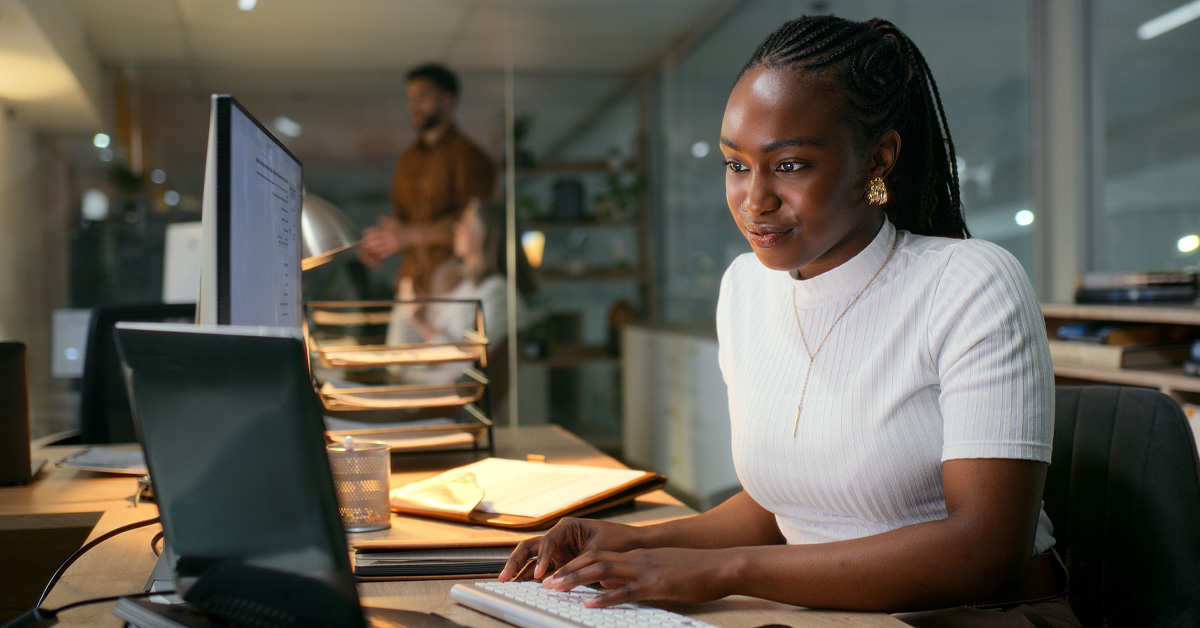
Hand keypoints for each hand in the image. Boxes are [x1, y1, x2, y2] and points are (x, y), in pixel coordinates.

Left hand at [357, 217, 406, 265]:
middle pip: (369, 241)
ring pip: (373, 249)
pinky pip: (381, 255)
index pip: (368, 232)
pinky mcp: (394, 249)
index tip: (365, 242)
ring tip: (370, 258)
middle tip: (365, 252)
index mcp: (384, 229)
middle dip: (365, 247)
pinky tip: (378, 262)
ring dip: (370, 255)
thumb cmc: (405, 230)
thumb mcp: (395, 223)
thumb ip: (386, 221)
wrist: (415, 236)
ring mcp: (390, 242)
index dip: (365, 237)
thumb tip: (380, 218)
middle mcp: (386, 234)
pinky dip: (377, 259)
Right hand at [498, 518, 642, 582]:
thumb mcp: (597, 551)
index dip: (541, 558)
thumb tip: (560, 579)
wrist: (632, 543)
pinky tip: (522, 585)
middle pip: (530, 547)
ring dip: (520, 570)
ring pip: (532, 558)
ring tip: (507, 582)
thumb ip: (577, 564)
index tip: (539, 574)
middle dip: (515, 561)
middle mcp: (558, 536)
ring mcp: (557, 549)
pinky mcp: (560, 561)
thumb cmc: (617, 541)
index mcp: (566, 526)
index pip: (547, 541)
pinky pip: (542, 569)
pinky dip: (532, 577)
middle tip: (504, 577)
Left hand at [543, 547, 736, 607]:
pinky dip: (604, 598)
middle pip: (593, 561)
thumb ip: (634, 577)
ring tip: (557, 588)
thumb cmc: (694, 571)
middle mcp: (636, 561)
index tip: (557, 574)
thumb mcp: (659, 571)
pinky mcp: (655, 585)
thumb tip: (610, 586)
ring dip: (576, 579)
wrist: (720, 565)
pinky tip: (589, 604)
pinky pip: (625, 591)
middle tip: (546, 581)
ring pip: (602, 571)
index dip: (575, 565)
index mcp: (637, 557)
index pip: (598, 557)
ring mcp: (644, 571)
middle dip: (567, 571)